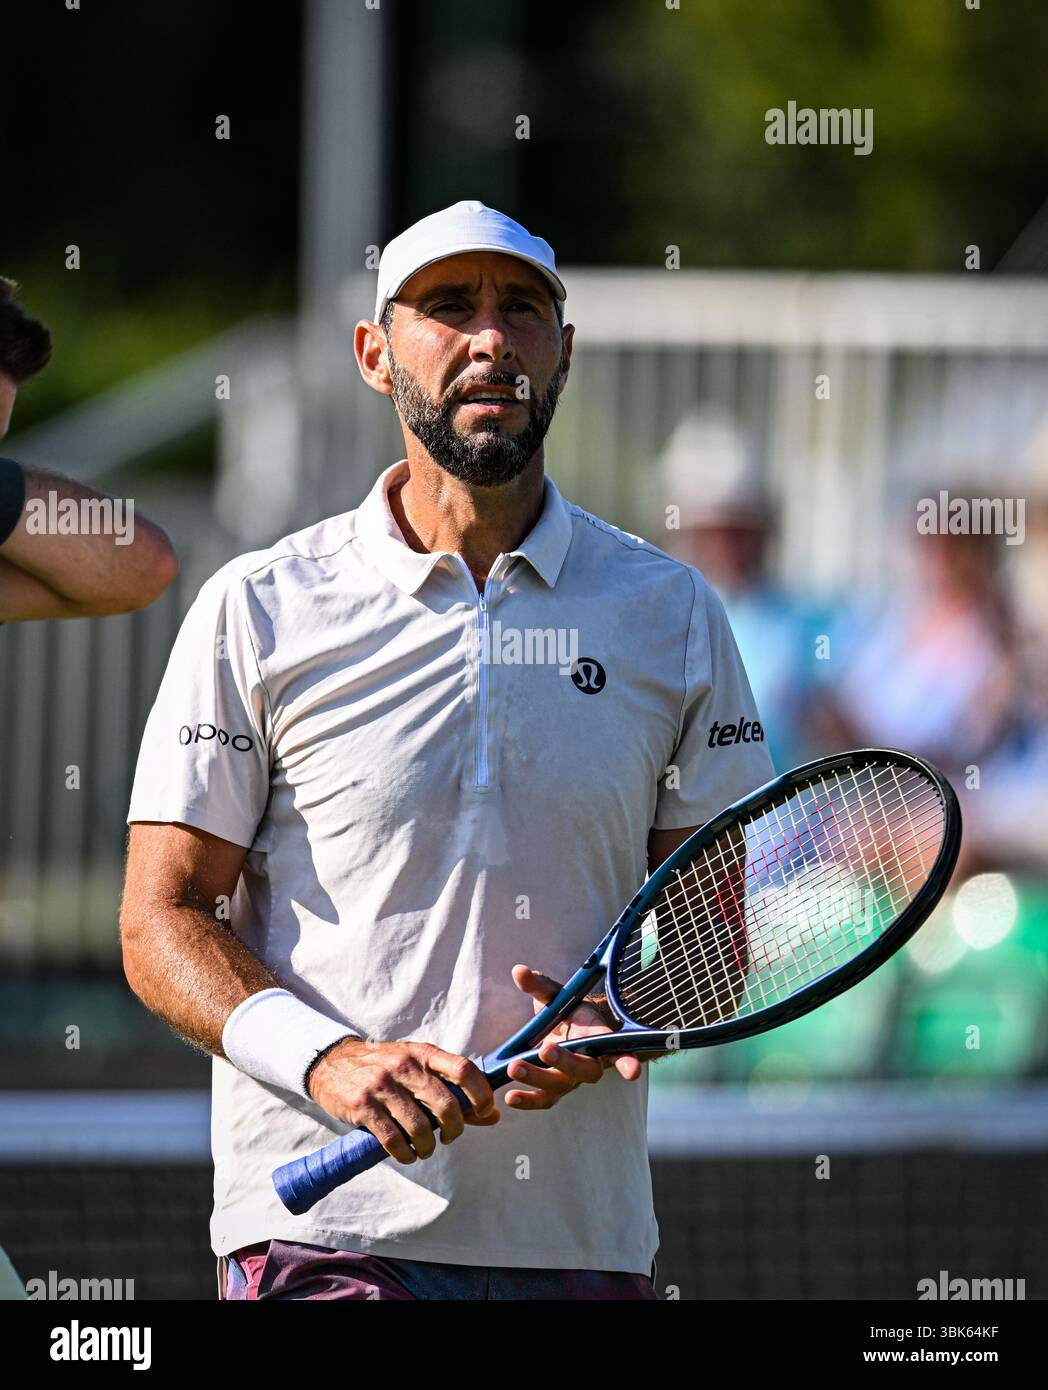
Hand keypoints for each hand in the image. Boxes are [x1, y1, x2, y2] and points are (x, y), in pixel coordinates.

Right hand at [306, 1038, 498, 1165]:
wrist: (332, 1063)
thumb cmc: (386, 1068)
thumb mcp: (418, 1067)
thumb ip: (454, 1089)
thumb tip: (494, 1115)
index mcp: (423, 1053)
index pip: (463, 1069)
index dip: (481, 1094)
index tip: (485, 1112)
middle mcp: (405, 1066)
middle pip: (446, 1104)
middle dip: (455, 1129)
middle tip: (449, 1137)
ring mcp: (383, 1086)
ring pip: (420, 1127)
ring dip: (428, 1147)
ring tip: (425, 1149)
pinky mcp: (363, 1106)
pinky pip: (393, 1139)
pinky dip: (405, 1154)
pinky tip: (407, 1155)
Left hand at [505, 965, 642, 1110]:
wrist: (565, 1029)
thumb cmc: (566, 1009)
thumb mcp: (554, 994)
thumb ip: (539, 985)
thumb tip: (518, 971)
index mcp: (597, 1034)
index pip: (617, 1048)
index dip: (626, 1061)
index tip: (632, 1072)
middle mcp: (589, 1061)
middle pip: (585, 1069)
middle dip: (566, 1062)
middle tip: (544, 1049)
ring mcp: (572, 1078)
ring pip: (561, 1086)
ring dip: (538, 1079)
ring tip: (514, 1068)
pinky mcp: (554, 1090)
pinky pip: (544, 1099)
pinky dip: (528, 1101)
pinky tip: (510, 1097)